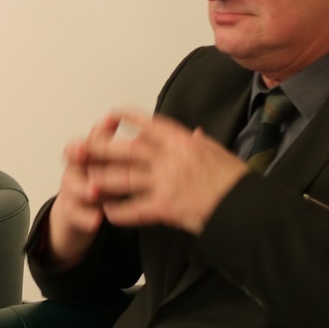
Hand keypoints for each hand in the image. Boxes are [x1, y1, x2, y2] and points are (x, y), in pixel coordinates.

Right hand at [44, 115, 120, 267]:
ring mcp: (72, 189)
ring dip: (83, 187)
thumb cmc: (108, 185)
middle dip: (78, 152)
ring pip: (71, 184)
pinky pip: (74, 212)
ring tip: (94, 192)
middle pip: (74, 155)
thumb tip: (153, 135)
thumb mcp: (119, 167)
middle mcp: (79, 168)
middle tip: (84, 152)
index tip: (109, 121)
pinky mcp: (71, 210)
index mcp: (93, 155)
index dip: (100, 129)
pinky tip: (96, 220)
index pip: (94, 137)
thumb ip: (131, 152)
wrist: (85, 214)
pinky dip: (85, 216)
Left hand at [81, 108, 246, 234]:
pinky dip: (119, 211)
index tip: (111, 115)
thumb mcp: (219, 153)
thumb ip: (200, 142)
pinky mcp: (166, 206)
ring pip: (123, 178)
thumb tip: (194, 132)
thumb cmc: (236, 182)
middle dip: (99, 148)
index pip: (149, 123)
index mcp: (183, 141)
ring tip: (84, 181)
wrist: (249, 209)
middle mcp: (171, 157)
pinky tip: (107, 212)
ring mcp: (166, 181)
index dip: (127, 118)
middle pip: (125, 149)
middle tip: (79, 147)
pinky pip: (134, 208)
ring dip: (101, 180)